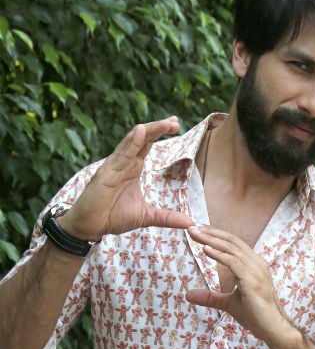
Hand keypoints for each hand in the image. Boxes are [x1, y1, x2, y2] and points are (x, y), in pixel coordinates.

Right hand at [58, 117, 192, 240]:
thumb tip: (190, 222)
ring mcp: (114, 166)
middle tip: (175, 121)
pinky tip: (141, 132)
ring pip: (132, 143)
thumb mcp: (146, 216)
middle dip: (158, 128)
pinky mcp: (106, 174)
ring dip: (149, 131)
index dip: (159, 133)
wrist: (89, 227)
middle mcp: (123, 163)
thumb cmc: (113, 217)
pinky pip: (120, 156)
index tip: (175, 124)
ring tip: (165, 123)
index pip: (147, 144)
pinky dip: (131, 144)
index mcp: (132, 168)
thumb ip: (167, 217)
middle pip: (142, 139)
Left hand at [185, 225, 295, 344]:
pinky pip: (233, 262)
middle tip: (192, 227)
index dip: (216, 235)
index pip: (234, 244)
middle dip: (211, 232)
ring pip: (231, 248)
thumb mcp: (228, 303)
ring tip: (194, 234)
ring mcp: (256, 270)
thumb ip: (210, 297)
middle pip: (232, 241)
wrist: (273, 329)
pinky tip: (205, 249)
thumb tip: (188, 294)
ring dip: (211, 240)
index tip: (198, 231)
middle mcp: (257, 263)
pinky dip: (218, 255)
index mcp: (254, 265)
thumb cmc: (256, 316)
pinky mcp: (252, 280)